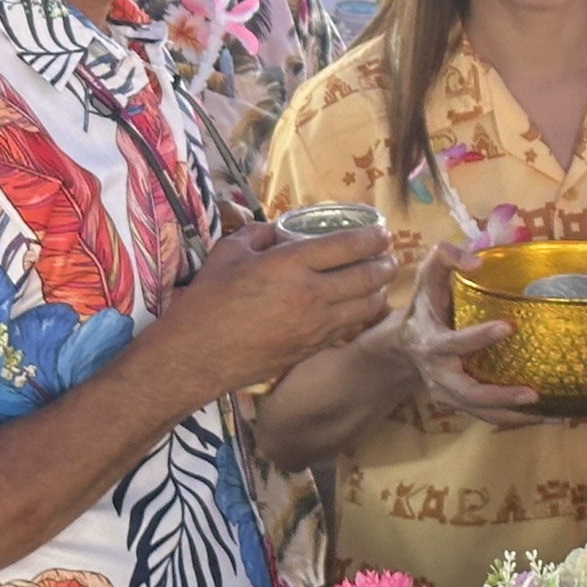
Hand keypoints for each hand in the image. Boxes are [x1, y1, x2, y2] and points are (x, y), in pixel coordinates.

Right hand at [154, 222, 396, 400]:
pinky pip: (349, 328)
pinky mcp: (313, 348)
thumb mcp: (228, 252)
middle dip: (385, 264)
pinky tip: (357, 307)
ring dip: (379, 291)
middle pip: (368, 277)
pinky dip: (361, 315)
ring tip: (380, 281)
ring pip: (366, 306)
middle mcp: (313, 294)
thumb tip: (275, 230)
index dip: (373, 237)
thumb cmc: (209, 300)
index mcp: (292, 264)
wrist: (198, 356)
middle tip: (389, 257)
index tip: (382, 233)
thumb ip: (257, 234)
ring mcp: (317, 325)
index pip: (349, 246)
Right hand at [405, 243, 545, 426]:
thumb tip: (476, 262)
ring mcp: (448, 393)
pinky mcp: (460, 404)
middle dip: (500, 396)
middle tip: (533, 394)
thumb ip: (445, 257)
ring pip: (481, 411)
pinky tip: (547, 415)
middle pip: (468, 392)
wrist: (405, 342)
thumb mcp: (428, 276)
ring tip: (552, 414)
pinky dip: (515, 419)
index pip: (454, 343)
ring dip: (515, 416)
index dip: (480, 337)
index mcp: (431, 341)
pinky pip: (487, 415)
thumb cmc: (425, 304)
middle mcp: (438, 373)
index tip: (509, 326)